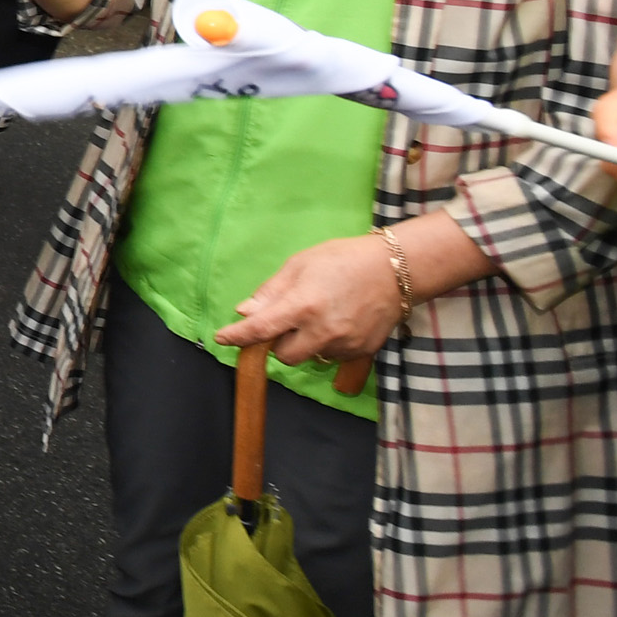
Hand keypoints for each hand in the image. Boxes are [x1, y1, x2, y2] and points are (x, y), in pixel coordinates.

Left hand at [215, 235, 414, 366]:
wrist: (395, 269)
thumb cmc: (342, 259)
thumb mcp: (300, 265)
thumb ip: (271, 292)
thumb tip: (245, 313)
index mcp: (303, 306)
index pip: (261, 330)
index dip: (238, 337)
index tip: (222, 339)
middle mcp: (323, 331)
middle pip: (284, 356)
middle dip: (279, 342)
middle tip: (287, 320)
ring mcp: (344, 344)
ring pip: (309, 357)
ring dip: (304, 343)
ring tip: (319, 315)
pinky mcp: (362, 351)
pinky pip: (332, 356)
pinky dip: (327, 343)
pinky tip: (338, 320)